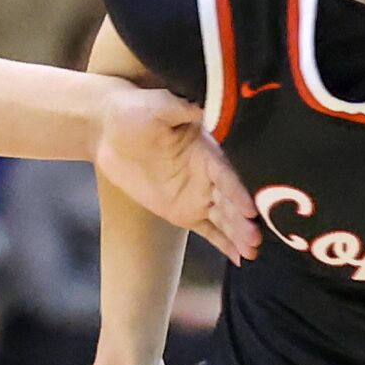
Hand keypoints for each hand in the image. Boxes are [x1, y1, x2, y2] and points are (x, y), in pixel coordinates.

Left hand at [93, 80, 258, 264]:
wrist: (109, 130)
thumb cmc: (134, 111)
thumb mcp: (157, 106)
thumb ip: (180, 109)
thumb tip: (205, 109)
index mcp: (207, 149)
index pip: (227, 172)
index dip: (239, 190)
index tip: (252, 208)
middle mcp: (209, 174)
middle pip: (231, 199)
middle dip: (244, 219)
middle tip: (256, 238)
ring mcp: (198, 195)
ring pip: (224, 218)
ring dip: (239, 235)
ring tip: (253, 252)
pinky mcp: (184, 212)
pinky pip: (209, 231)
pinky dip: (225, 244)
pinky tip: (241, 259)